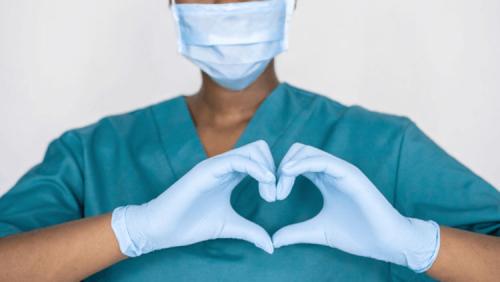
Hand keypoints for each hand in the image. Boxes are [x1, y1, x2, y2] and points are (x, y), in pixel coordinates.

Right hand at [111, 140, 276, 256]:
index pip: (259, 159)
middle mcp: (224, 165)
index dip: (273, 174)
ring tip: (269, 195)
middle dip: (274, 168)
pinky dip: (256, 169)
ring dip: (268, 169)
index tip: (276, 197)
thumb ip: (251, 231)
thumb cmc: (190, 224)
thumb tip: (271, 246)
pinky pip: (237, 160)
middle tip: (274, 195)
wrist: (161, 228)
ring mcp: (215, 165)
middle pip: (260, 149)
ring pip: (252, 150)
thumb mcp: (229, 226)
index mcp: (230, 174)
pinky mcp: (207, 170)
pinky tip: (265, 183)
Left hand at [273, 143, 439, 272]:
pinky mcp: (350, 174)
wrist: (387, 242)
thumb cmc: (358, 234)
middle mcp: (331, 170)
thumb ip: (296, 232)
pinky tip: (288, 175)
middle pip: (297, 152)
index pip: (295, 163)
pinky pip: (322, 160)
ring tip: (279, 191)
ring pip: (306, 151)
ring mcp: (341, 170)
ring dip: (287, 166)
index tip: (270, 196)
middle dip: (279, 168)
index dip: (279, 175)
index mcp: (324, 179)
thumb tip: (273, 241)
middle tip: (272, 194)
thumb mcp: (318, 231)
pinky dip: (302, 164)